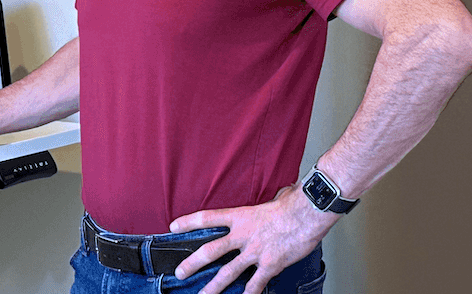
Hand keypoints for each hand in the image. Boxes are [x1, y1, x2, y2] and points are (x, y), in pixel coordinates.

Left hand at [168, 184, 338, 293]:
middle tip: (179, 273)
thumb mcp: (269, 200)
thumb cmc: (292, 204)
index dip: (188, 222)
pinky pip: (255, 283)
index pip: (206, 218)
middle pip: (211, 251)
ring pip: (228, 273)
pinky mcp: (270, 264)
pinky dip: (249, 293)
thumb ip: (262, 206)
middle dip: (192, 264)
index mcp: (239, 216)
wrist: (308, 213)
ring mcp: (255, 251)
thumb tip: (273, 197)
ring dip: (213, 286)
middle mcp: (243, 235)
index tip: (173, 227)